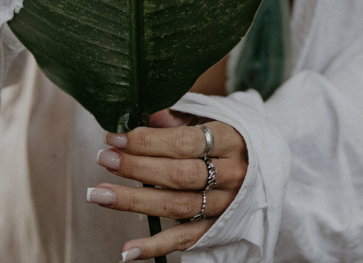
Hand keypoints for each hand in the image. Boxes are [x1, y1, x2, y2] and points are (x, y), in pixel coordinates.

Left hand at [89, 110, 247, 258]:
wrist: (263, 163)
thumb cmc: (225, 136)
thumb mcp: (208, 118)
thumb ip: (174, 119)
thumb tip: (141, 112)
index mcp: (230, 139)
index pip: (185, 142)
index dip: (147, 141)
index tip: (115, 137)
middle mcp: (231, 174)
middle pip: (179, 175)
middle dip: (137, 167)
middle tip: (104, 159)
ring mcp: (225, 205)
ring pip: (177, 207)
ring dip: (134, 202)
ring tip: (99, 194)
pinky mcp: (217, 229)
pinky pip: (184, 240)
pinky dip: (154, 248)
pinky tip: (126, 251)